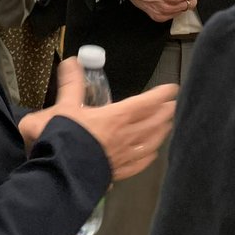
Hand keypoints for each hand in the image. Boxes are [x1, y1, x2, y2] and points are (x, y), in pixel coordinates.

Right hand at [18, 58, 176, 180]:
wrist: (59, 174)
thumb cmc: (63, 138)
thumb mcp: (64, 106)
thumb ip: (71, 83)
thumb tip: (72, 60)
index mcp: (115, 118)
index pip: (144, 103)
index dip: (160, 95)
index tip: (173, 88)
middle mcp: (125, 137)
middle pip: (152, 123)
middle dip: (165, 112)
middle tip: (175, 105)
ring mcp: (123, 157)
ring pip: (150, 143)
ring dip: (161, 132)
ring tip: (168, 126)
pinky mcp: (117, 173)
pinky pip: (139, 164)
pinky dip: (148, 157)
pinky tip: (152, 154)